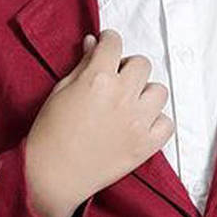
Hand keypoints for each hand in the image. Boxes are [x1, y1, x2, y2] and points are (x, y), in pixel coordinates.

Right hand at [24, 29, 173, 216]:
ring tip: (129, 105)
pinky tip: (139, 125)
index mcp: (97, 79)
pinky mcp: (145, 145)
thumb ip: (82, 65)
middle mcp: (122, 96)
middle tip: (116, 81)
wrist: (53, 175)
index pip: (114, 43)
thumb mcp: (61, 91)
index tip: (108, 46)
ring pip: (159, 91)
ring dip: (145, 94)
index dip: (109, 41)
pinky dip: (156, 122)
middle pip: (142, 64)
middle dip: (128, 68)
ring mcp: (137, 121)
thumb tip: (94, 44)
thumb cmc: (50, 134)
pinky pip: (167, 123)